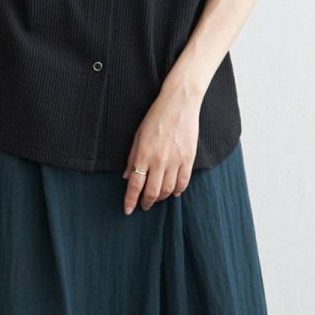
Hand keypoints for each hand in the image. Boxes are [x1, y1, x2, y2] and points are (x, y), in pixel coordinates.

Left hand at [121, 93, 200, 213]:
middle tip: (143, 206)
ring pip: (168, 190)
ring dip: (160, 198)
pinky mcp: (189, 159)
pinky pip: (183, 182)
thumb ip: (132, 158)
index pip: (135, 185)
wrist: (180, 104)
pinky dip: (177, 191)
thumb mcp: (138, 135)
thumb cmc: (156, 117)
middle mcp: (159, 161)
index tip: (128, 210)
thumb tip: (126, 177)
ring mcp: (176, 161)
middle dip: (146, 203)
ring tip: (156, 198)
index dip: (130, 200)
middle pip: (152, 192)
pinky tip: (173, 193)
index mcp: (143, 155)